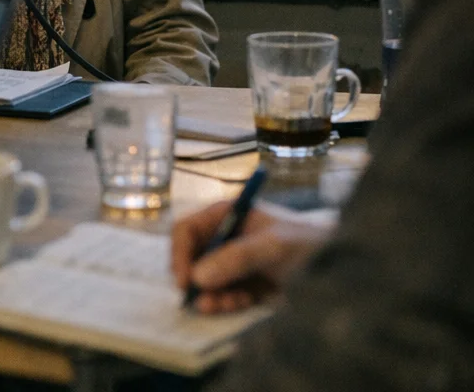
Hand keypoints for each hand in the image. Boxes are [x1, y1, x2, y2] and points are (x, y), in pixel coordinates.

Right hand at [171, 201, 332, 313]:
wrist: (341, 269)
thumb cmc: (307, 244)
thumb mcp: (273, 246)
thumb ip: (236, 257)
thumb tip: (197, 277)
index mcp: (227, 214)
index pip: (188, 229)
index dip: (180, 253)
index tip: (184, 280)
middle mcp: (226, 236)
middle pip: (192, 256)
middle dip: (194, 279)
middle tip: (198, 300)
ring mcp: (235, 262)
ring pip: (207, 280)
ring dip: (210, 294)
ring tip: (217, 306)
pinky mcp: (246, 284)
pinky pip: (224, 294)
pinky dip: (225, 302)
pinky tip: (235, 304)